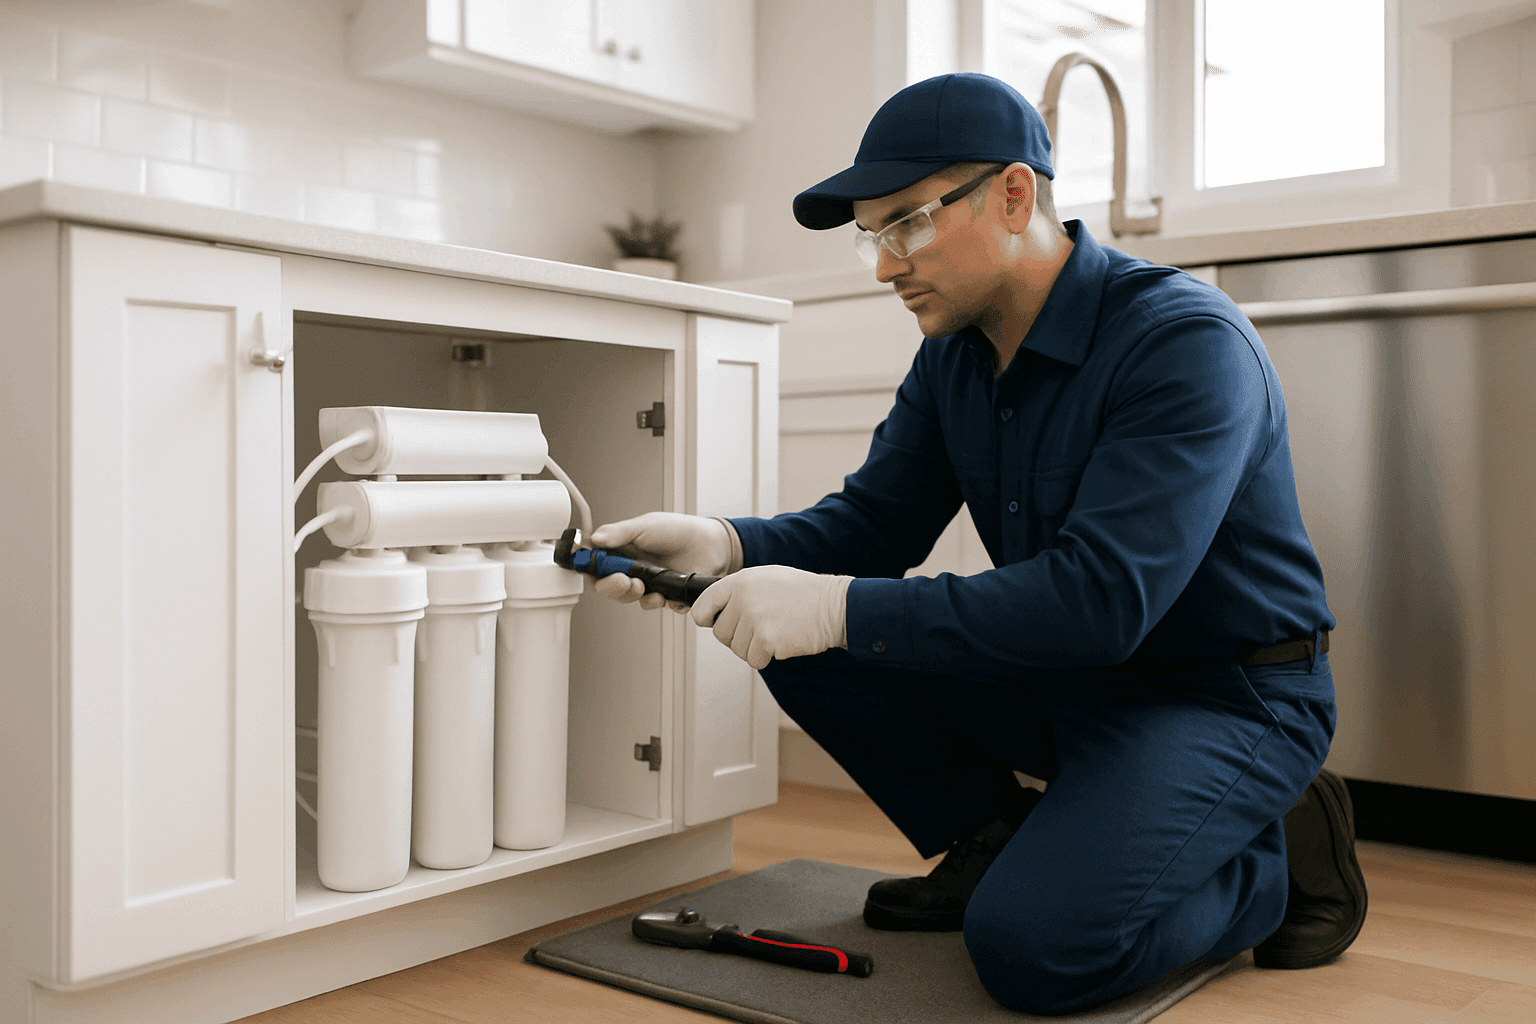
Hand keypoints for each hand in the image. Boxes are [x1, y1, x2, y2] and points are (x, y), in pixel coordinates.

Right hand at [589, 512, 733, 610]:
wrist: (711, 543)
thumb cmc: (677, 530)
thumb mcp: (645, 526)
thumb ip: (619, 533)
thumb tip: (594, 540)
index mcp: (621, 551)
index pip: (596, 566)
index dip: (590, 571)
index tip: (593, 572)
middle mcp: (632, 569)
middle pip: (609, 587)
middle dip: (613, 588)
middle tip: (624, 581)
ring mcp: (648, 584)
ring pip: (631, 599)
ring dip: (635, 596)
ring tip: (646, 587)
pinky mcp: (666, 596)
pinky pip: (658, 606)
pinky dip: (662, 602)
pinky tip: (668, 595)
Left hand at [690, 565, 851, 669]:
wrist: (833, 606)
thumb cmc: (802, 593)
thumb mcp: (767, 578)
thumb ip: (739, 591)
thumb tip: (711, 612)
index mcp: (740, 581)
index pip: (703, 605)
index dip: (706, 618)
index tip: (712, 622)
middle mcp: (743, 600)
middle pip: (720, 634)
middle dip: (737, 637)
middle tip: (760, 629)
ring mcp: (755, 620)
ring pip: (737, 650)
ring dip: (754, 648)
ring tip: (775, 632)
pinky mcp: (767, 641)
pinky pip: (754, 660)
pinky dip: (767, 657)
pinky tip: (782, 641)